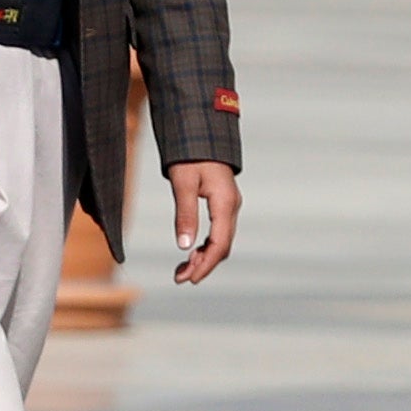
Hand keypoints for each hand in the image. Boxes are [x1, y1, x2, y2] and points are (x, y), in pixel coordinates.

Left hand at [165, 161, 241, 284]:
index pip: (219, 244)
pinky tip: (191, 252)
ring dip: (203, 256)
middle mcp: (231, 207)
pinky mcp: (223, 204)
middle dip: (202, 264)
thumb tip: (183, 246)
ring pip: (220, 240)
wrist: (200, 132)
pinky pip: (218, 231)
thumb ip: (185, 214)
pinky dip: (205, 245)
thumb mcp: (182, 183)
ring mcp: (229, 205)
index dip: (205, 264)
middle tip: (179, 277)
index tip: (190, 279)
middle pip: (221, 246)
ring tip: (182, 269)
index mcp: (225, 203)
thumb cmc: (189, 156)